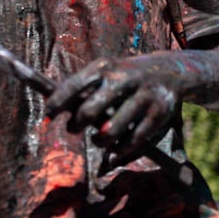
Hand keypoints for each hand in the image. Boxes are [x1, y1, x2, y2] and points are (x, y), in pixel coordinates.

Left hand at [45, 56, 178, 157]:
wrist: (171, 70)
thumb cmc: (125, 76)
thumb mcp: (106, 71)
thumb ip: (83, 88)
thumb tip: (53, 109)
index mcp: (105, 66)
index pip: (74, 86)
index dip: (57, 103)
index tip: (47, 116)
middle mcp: (123, 79)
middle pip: (90, 111)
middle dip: (76, 125)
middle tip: (73, 129)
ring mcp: (143, 96)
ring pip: (110, 131)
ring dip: (99, 141)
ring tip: (97, 140)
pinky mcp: (159, 113)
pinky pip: (133, 141)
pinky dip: (120, 151)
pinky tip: (114, 150)